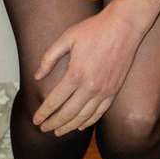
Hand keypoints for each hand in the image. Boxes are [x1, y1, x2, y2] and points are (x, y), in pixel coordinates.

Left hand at [32, 4, 143, 135]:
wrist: (123, 27)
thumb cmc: (94, 29)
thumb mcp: (67, 37)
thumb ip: (49, 57)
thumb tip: (37, 76)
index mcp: (76, 74)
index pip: (55, 100)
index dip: (44, 112)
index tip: (36, 120)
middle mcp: (89, 87)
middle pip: (67, 113)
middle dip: (53, 123)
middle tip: (44, 129)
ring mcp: (103, 91)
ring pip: (83, 117)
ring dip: (69, 127)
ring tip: (58, 132)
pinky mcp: (113, 91)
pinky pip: (99, 113)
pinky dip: (88, 122)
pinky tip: (80, 125)